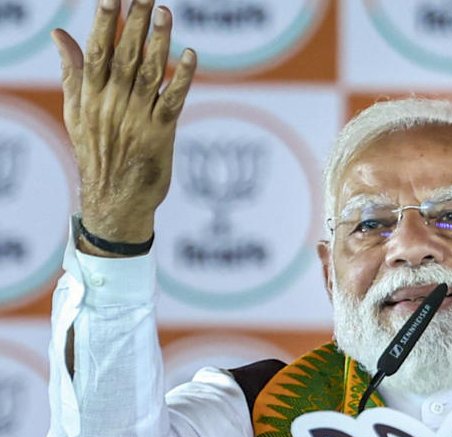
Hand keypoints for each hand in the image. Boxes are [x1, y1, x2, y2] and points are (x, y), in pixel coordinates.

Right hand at [53, 0, 196, 253]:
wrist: (114, 201)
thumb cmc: (98, 154)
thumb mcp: (77, 114)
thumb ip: (72, 73)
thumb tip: (59, 35)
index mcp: (90, 96)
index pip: (96, 51)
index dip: (103, 22)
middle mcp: (111, 104)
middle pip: (125, 55)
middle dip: (135, 21)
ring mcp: (136, 119)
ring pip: (149, 73)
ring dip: (160, 41)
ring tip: (167, 13)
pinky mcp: (159, 135)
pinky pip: (172, 101)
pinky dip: (183, 78)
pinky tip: (191, 55)